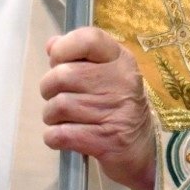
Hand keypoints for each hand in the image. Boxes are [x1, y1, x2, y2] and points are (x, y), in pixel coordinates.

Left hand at [41, 27, 155, 189]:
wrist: (141, 150)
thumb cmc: (115, 105)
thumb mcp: (104, 74)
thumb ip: (78, 56)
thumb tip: (52, 44)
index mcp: (121, 59)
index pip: (89, 39)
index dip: (64, 48)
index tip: (58, 62)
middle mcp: (122, 81)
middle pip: (63, 74)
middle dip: (49, 88)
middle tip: (56, 97)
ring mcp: (117, 112)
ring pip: (59, 106)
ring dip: (51, 116)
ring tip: (62, 119)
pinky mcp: (108, 141)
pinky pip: (62, 134)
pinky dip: (53, 137)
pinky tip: (62, 136)